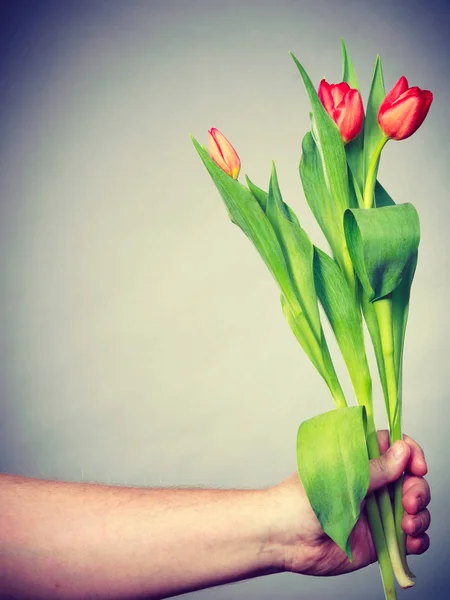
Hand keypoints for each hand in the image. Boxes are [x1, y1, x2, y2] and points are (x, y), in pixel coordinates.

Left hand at [269, 432, 429, 575]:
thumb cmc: (301, 500)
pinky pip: (409, 538)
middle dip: (418, 489)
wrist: (284, 539)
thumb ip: (376, 470)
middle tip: (409, 503)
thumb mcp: (342, 481)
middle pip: (411, 479)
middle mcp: (371, 484)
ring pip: (415, 508)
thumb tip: (403, 450)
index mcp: (359, 461)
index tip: (417, 465)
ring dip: (420, 516)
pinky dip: (417, 540)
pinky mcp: (379, 540)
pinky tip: (410, 542)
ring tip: (407, 526)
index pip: (393, 447)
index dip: (411, 452)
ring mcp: (376, 512)